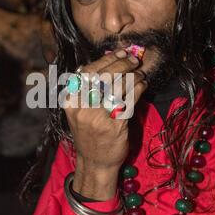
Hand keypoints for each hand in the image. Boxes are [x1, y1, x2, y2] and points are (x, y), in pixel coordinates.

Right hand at [64, 49, 147, 199]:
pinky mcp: (114, 125)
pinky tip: (143, 85)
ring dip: (134, 75)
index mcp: (71, 100)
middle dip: (123, 63)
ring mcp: (97, 117)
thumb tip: (108, 60)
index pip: (89, 71)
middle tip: (134, 60)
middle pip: (104, 76)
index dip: (107, 59)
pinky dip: (139, 88)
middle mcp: (81, 107)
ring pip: (119, 86)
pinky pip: (130, 100)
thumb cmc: (89, 132)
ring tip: (140, 74)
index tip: (121, 52)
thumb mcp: (80, 109)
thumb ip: (89, 87)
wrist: (94, 162)